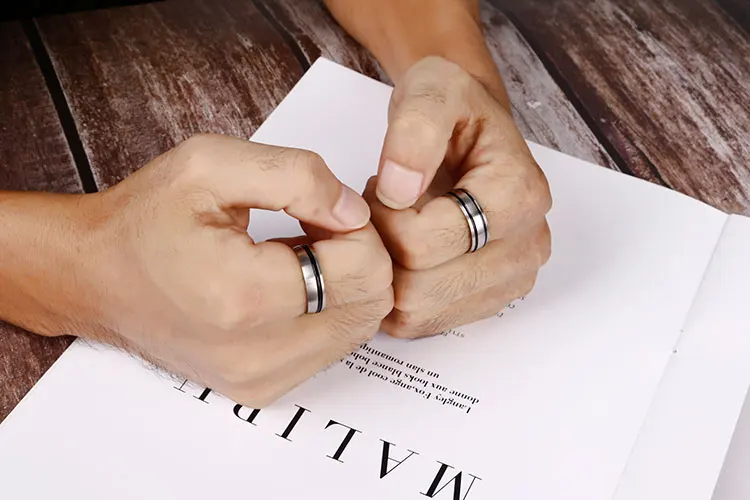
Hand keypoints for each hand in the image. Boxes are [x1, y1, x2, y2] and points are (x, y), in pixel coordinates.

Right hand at [76, 134, 393, 405]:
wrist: (95, 277)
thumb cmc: (144, 221)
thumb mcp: (212, 165)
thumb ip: (298, 178)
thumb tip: (355, 212)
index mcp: (245, 296)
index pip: (364, 270)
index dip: (358, 228)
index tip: (322, 209)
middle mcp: (257, 354)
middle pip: (370, 305)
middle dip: (360, 257)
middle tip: (316, 230)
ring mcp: (260, 380)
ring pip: (359, 329)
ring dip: (346, 285)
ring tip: (300, 256)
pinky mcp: (261, 389)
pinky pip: (332, 348)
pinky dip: (328, 311)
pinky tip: (291, 285)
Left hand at [366, 56, 551, 337]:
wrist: (472, 131)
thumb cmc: (452, 109)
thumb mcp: (431, 90)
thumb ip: (415, 128)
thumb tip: (399, 189)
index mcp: (519, 194)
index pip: (424, 244)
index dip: (385, 219)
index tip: (383, 185)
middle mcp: (527, 245)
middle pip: (422, 286)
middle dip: (386, 248)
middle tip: (385, 209)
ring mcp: (512, 279)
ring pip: (420, 312)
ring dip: (391, 272)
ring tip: (398, 227)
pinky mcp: (492, 300)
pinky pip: (425, 324)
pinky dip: (399, 295)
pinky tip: (405, 254)